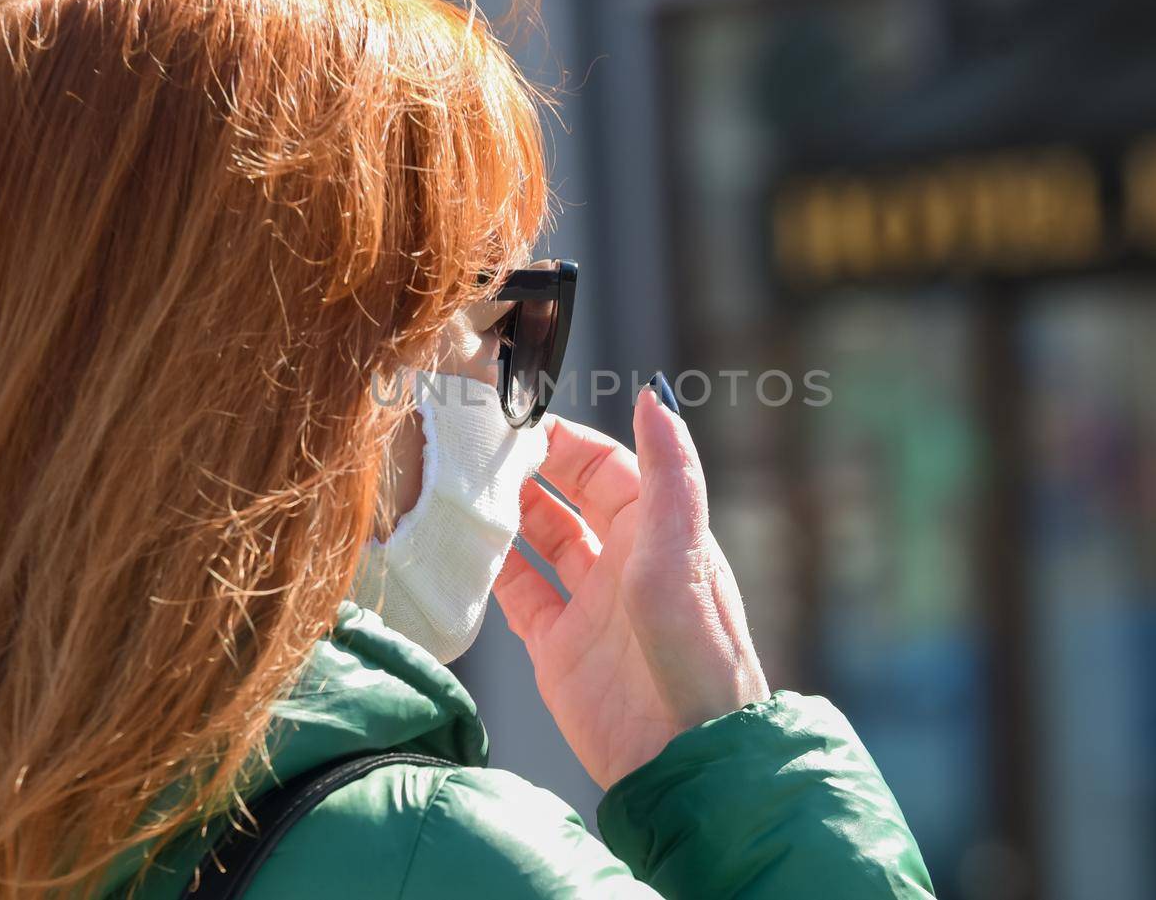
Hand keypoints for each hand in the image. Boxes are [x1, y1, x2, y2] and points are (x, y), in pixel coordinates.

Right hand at [492, 388, 769, 788]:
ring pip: (538, 542)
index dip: (564, 441)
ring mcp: (589, 605)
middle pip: (567, 497)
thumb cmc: (696, 653)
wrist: (683, 761)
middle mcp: (624, 561)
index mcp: (659, 531)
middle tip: (474, 450)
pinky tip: (463, 551)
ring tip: (459, 490)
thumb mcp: (681, 553)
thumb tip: (654, 394)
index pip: (605, 465)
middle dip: (526, 471)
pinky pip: (518, 597)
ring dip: (504, 516)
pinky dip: (490, 572)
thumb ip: (669, 472)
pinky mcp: (559, 649)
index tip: (515, 421)